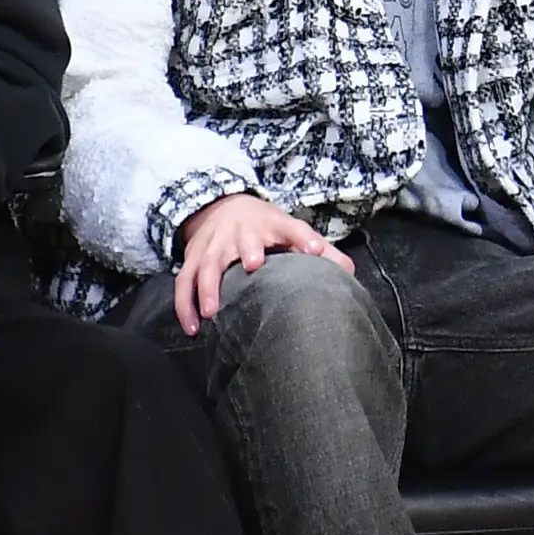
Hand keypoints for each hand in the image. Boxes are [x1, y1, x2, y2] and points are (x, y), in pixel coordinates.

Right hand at [172, 192, 350, 335]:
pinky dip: (185, 306)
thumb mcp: (290, 230)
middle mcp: (242, 232)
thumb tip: (349, 272)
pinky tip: (192, 328)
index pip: (292, 227)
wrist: (221, 206)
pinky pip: (184, 283)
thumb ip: (319, 249)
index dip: (303, 237)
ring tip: (212, 312)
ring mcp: (215, 245)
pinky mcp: (194, 258)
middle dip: (248, 250)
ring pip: (208, 264)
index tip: (314, 250)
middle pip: (244, 239)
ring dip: (208, 287)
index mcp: (272, 225)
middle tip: (253, 265)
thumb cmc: (264, 227)